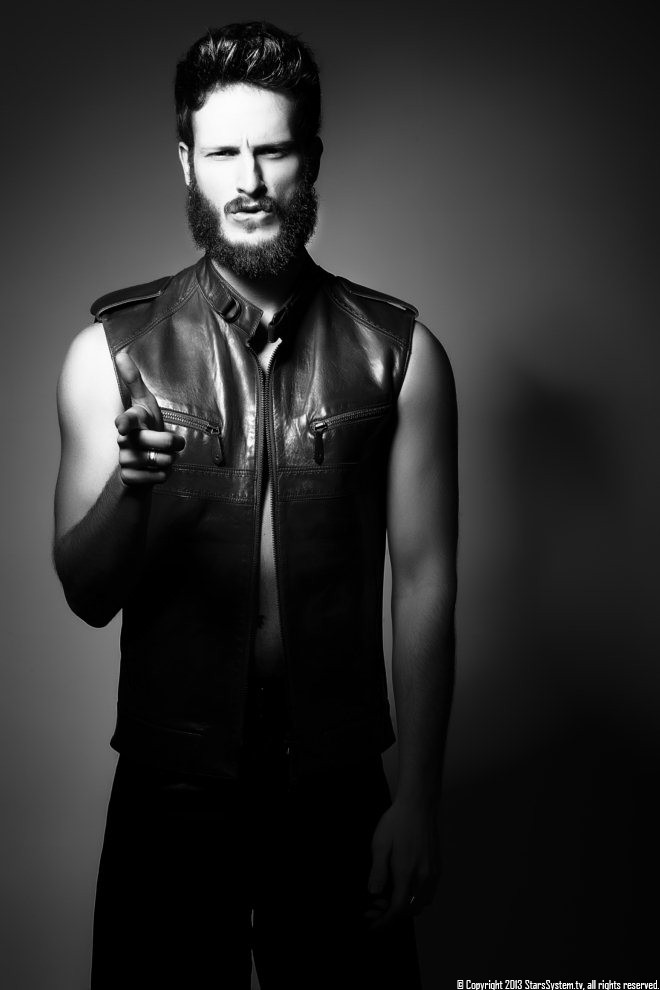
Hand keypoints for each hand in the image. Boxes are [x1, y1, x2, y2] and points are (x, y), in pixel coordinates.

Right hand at [114, 352, 184, 485]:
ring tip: (166, 457)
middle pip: (148, 441)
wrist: (143, 461)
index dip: (126, 422)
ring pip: (154, 461)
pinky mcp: (129, 478)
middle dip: (167, 442)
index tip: (122, 426)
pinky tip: (159, 471)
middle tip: (178, 442)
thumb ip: (134, 381)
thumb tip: (120, 353)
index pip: (127, 420)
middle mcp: (124, 441)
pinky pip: (153, 478)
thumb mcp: (144, 403)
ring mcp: (124, 460)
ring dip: (167, 460)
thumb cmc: (146, 427)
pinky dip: (161, 476)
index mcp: (131, 421)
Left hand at [365, 798, 439, 929]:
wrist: (419, 805)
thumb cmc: (397, 822)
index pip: (398, 909)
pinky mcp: (438, 867)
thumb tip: (374, 894)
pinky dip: (416, 898)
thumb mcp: (379, 844)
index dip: (385, 921)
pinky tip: (404, 888)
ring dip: (406, 908)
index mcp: (407, 871)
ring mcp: (433, 872)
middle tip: (376, 909)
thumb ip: (377, 871)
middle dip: (393, 916)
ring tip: (389, 899)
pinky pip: (429, 893)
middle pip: (410, 911)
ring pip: (421, 904)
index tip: (373, 925)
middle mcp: (424, 876)